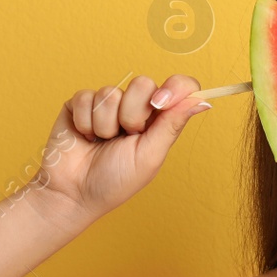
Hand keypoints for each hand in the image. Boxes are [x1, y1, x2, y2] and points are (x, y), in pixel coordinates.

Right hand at [35, 74, 208, 223]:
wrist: (73, 193)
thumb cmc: (114, 181)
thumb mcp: (149, 156)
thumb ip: (172, 125)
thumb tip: (202, 101)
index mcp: (158, 120)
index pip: (179, 87)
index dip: (174, 87)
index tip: (160, 103)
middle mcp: (135, 108)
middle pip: (143, 83)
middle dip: (132, 115)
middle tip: (125, 137)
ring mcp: (107, 104)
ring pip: (111, 92)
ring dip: (105, 124)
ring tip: (101, 142)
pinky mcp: (81, 104)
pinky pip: (86, 96)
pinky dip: (85, 122)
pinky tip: (85, 137)